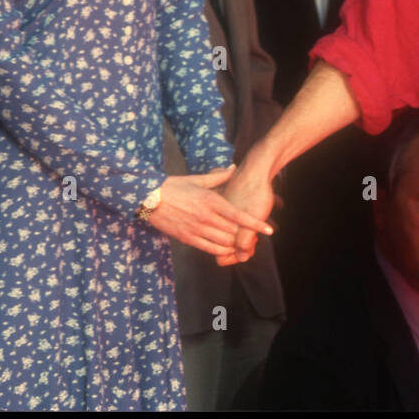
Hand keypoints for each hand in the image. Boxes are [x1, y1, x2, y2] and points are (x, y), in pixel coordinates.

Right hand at [142, 165, 272, 257]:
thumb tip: (234, 167)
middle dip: (247, 236)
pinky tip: (227, 250)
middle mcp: (206, 217)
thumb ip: (219, 176)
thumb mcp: (198, 179)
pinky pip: (210, 250)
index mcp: (211, 201)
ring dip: (236, 245)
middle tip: (256, 237)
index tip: (269, 230)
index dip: (256, 224)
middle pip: (234, 232)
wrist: (149, 198)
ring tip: (243, 244)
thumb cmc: (175, 187)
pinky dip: (222, 252)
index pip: (239, 216)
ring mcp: (197, 229)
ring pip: (224, 243)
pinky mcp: (188, 238)